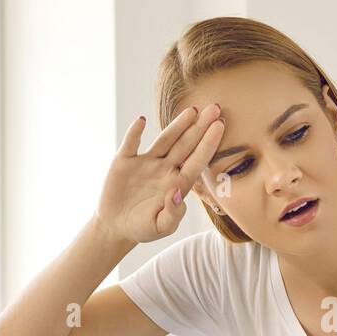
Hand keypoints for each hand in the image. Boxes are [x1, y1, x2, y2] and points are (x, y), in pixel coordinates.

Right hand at [94, 104, 225, 245]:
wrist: (116, 227)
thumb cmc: (143, 228)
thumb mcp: (160, 227)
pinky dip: (135, 132)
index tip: (220, 126)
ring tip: (192, 110)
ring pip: (164, 140)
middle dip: (200, 127)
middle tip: (215, 108)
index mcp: (178, 183)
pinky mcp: (124, 161)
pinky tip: (141, 121)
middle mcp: (165, 169)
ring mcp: (146, 163)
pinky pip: (131, 143)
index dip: (208, 144)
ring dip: (177, 125)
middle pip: (186, 145)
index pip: (197, 160)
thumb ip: (173, 214)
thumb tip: (178, 193)